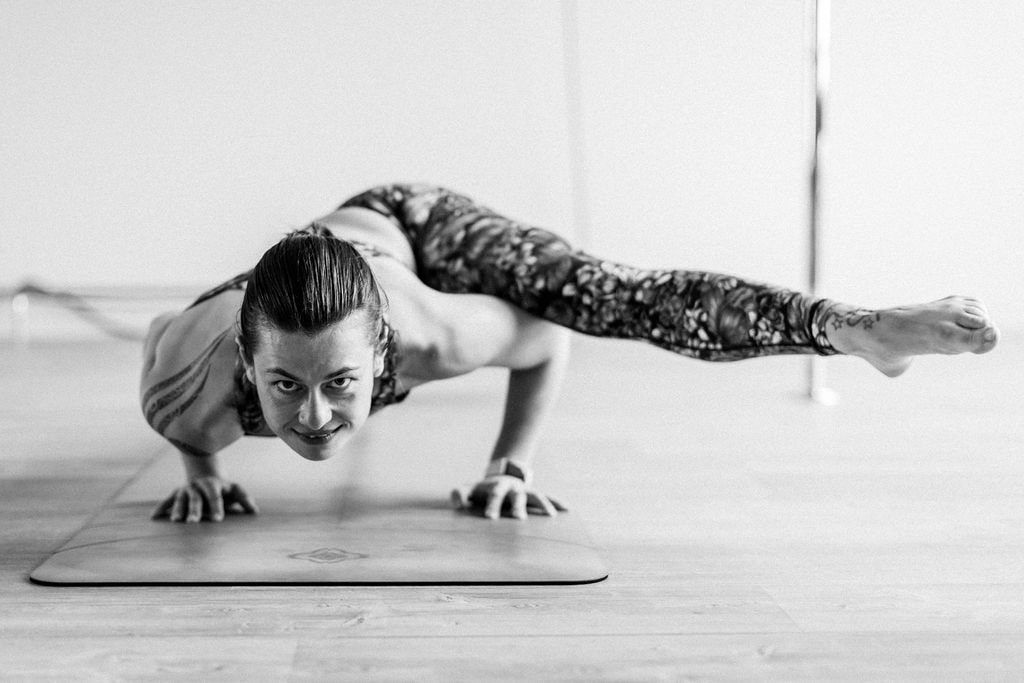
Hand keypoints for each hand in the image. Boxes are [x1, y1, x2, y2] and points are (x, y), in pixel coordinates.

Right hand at [151, 476, 258, 522]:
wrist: (205, 474)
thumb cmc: (224, 489)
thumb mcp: (235, 491)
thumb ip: (244, 500)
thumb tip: (255, 512)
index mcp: (214, 485)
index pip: (216, 496)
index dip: (217, 507)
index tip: (218, 520)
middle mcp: (198, 486)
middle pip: (196, 498)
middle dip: (195, 510)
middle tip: (194, 522)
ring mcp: (186, 489)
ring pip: (181, 499)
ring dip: (178, 509)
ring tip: (175, 521)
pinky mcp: (176, 493)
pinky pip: (167, 500)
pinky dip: (161, 508)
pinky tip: (154, 517)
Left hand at [450, 475, 566, 519]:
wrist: (501, 475)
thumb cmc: (482, 489)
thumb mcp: (469, 488)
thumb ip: (459, 493)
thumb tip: (455, 500)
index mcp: (497, 487)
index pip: (494, 496)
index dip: (492, 505)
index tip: (490, 518)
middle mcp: (514, 488)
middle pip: (516, 496)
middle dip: (518, 507)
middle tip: (518, 519)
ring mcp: (526, 490)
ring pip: (536, 496)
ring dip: (543, 504)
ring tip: (550, 516)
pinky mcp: (535, 494)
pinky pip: (548, 498)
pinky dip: (557, 502)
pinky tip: (567, 510)